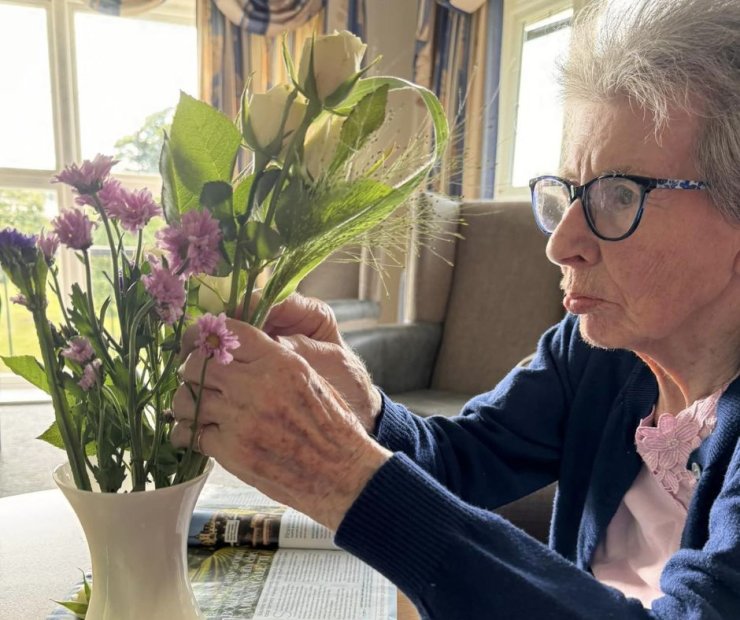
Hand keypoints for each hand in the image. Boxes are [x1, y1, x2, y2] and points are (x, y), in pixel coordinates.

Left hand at [171, 317, 390, 530]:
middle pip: (197, 364)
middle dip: (192, 370)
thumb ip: (274, 360)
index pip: (230, 333)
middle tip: (196, 380)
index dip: (208, 335)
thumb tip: (235, 351)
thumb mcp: (310, 378)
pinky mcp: (231, 451)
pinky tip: (196, 434)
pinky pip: (188, 434)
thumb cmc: (331, 425)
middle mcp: (257, 385)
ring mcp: (241, 419)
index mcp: (280, 362)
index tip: (201, 343)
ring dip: (186, 403)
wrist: (341, 472)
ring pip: (185, 399)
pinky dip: (186, 434)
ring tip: (196, 409)